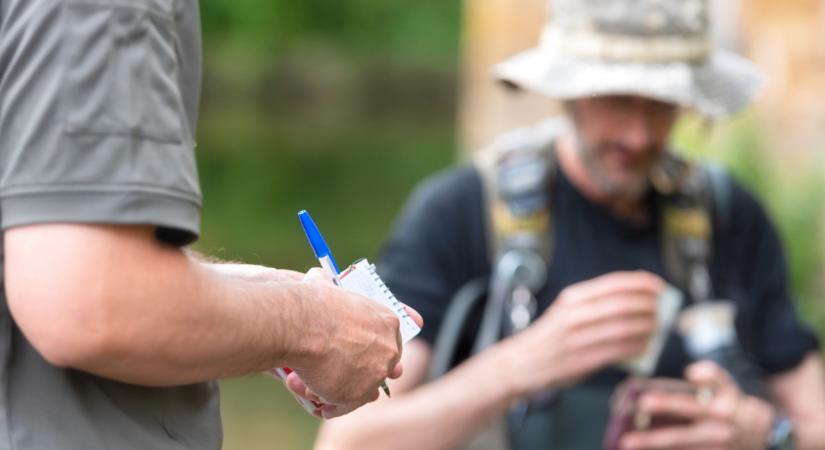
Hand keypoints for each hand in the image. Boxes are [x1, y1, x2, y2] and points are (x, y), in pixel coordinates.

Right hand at [281, 268, 422, 417]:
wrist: (302, 324)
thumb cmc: (312, 303)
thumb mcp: (327, 284)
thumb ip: (329, 284)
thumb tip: (318, 274)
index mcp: (389, 321)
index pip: (391, 341)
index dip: (372, 351)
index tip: (356, 356)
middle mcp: (390, 348)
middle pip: (382, 368)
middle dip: (360, 373)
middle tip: (334, 373)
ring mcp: (377, 373)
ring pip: (363, 389)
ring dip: (342, 389)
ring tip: (314, 384)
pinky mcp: (359, 394)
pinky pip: (346, 405)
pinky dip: (331, 405)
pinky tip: (315, 400)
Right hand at [504, 271, 661, 394]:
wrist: (521, 363)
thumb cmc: (549, 336)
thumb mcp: (565, 310)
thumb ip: (595, 303)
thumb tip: (636, 296)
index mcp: (572, 298)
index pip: (614, 283)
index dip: (641, 283)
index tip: (659, 286)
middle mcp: (574, 315)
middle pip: (622, 305)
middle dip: (649, 306)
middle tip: (662, 309)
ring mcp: (577, 339)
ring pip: (624, 328)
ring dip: (647, 327)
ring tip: (656, 327)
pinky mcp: (582, 361)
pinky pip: (618, 352)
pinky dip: (637, 347)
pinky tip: (644, 346)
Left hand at [619, 361, 774, 449]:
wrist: (768, 437)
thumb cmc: (737, 406)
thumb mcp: (730, 386)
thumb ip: (711, 375)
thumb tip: (691, 372)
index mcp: (719, 409)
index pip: (688, 405)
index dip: (666, 403)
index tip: (643, 402)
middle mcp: (718, 433)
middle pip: (681, 438)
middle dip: (654, 440)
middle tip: (627, 439)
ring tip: (627, 446)